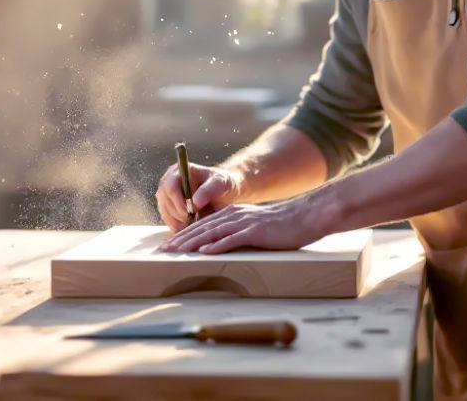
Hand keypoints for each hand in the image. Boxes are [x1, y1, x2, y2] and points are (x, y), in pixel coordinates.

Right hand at [155, 162, 242, 231]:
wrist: (225, 193)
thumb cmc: (223, 184)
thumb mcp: (220, 183)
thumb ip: (207, 190)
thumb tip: (194, 203)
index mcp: (181, 170)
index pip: (170, 187)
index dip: (179, 203)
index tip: (192, 213)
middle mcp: (169, 180)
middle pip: (165, 200)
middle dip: (178, 214)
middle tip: (193, 221)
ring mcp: (166, 194)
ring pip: (164, 211)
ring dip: (177, 221)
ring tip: (192, 225)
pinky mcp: (167, 206)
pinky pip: (166, 218)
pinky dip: (175, 226)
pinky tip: (187, 228)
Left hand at [159, 199, 330, 253]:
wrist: (304, 217)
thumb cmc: (281, 226)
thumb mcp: (254, 227)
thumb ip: (237, 233)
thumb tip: (219, 247)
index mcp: (232, 214)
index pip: (202, 225)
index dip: (183, 236)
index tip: (168, 246)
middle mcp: (234, 215)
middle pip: (201, 228)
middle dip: (180, 240)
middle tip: (163, 252)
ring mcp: (244, 222)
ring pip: (212, 233)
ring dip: (192, 243)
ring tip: (176, 252)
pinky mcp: (255, 231)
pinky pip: (232, 239)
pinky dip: (217, 246)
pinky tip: (205, 252)